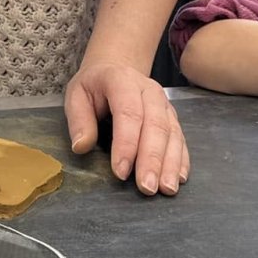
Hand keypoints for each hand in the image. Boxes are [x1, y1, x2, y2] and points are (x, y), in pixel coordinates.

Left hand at [64, 62, 188, 195]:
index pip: (128, 113)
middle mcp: (149, 90)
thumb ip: (79, 120)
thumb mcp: (76, 96)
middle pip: (155, 125)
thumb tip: (81, 147)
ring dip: (170, 163)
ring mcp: (164, 103)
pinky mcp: (172, 116)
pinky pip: (181, 138)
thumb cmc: (94, 86)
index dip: (126, 144)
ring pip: (172, 133)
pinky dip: (182, 159)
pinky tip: (179, 178)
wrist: (115, 68)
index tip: (120, 172)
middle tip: (146, 187)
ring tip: (166, 189)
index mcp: (122, 80)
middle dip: (152, 159)